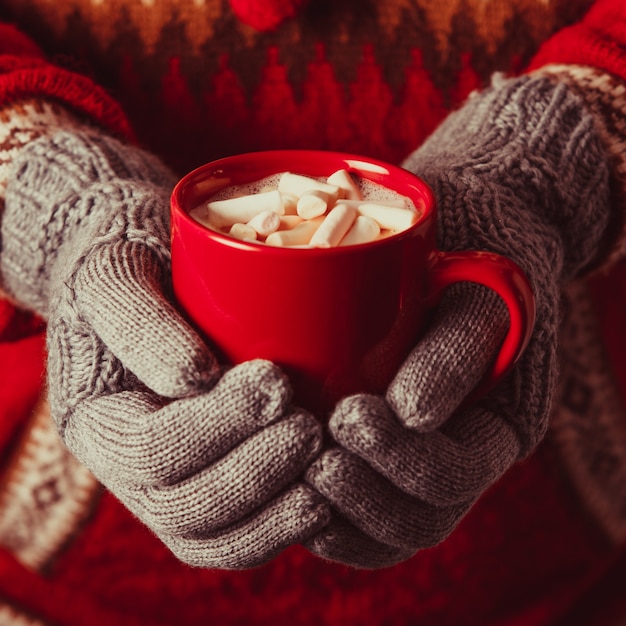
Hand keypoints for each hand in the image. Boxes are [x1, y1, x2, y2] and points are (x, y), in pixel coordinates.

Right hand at [2, 130, 328, 568]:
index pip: (150, 450)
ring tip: (326, 468)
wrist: (148, 276)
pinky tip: (327, 494)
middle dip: (253, 475)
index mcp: (98, 422)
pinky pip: (241, 534)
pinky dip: (283, 523)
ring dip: (275, 514)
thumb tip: (195, 379)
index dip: (216, 427)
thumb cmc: (129, 267)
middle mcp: (129, 469)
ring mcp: (172, 484)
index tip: (277, 380)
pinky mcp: (214, 483)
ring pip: (214, 539)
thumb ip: (139, 320)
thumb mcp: (114, 272)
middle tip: (311, 428)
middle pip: (184, 511)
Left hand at [305, 73, 613, 566]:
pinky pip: (348, 512)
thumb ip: (461, 343)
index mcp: (493, 424)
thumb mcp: (482, 285)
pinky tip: (280, 480)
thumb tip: (412, 411)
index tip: (349, 414)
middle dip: (362, 497)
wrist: (462, 239)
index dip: (403, 463)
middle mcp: (453, 453)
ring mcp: (412, 457)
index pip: (455, 476)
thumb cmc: (474, 257)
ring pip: (379, 532)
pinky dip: (315, 510)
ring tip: (294, 470)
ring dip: (334, 513)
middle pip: (416, 520)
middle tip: (314, 456)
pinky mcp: (372, 450)